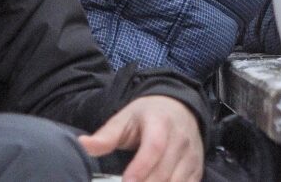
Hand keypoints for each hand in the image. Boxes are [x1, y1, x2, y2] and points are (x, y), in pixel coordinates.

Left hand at [78, 96, 202, 181]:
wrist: (180, 108)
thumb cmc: (148, 116)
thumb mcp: (125, 119)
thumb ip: (105, 136)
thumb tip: (83, 145)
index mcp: (161, 123)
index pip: (154, 148)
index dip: (141, 168)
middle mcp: (181, 140)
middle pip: (164, 172)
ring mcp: (191, 156)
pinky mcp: (197, 169)